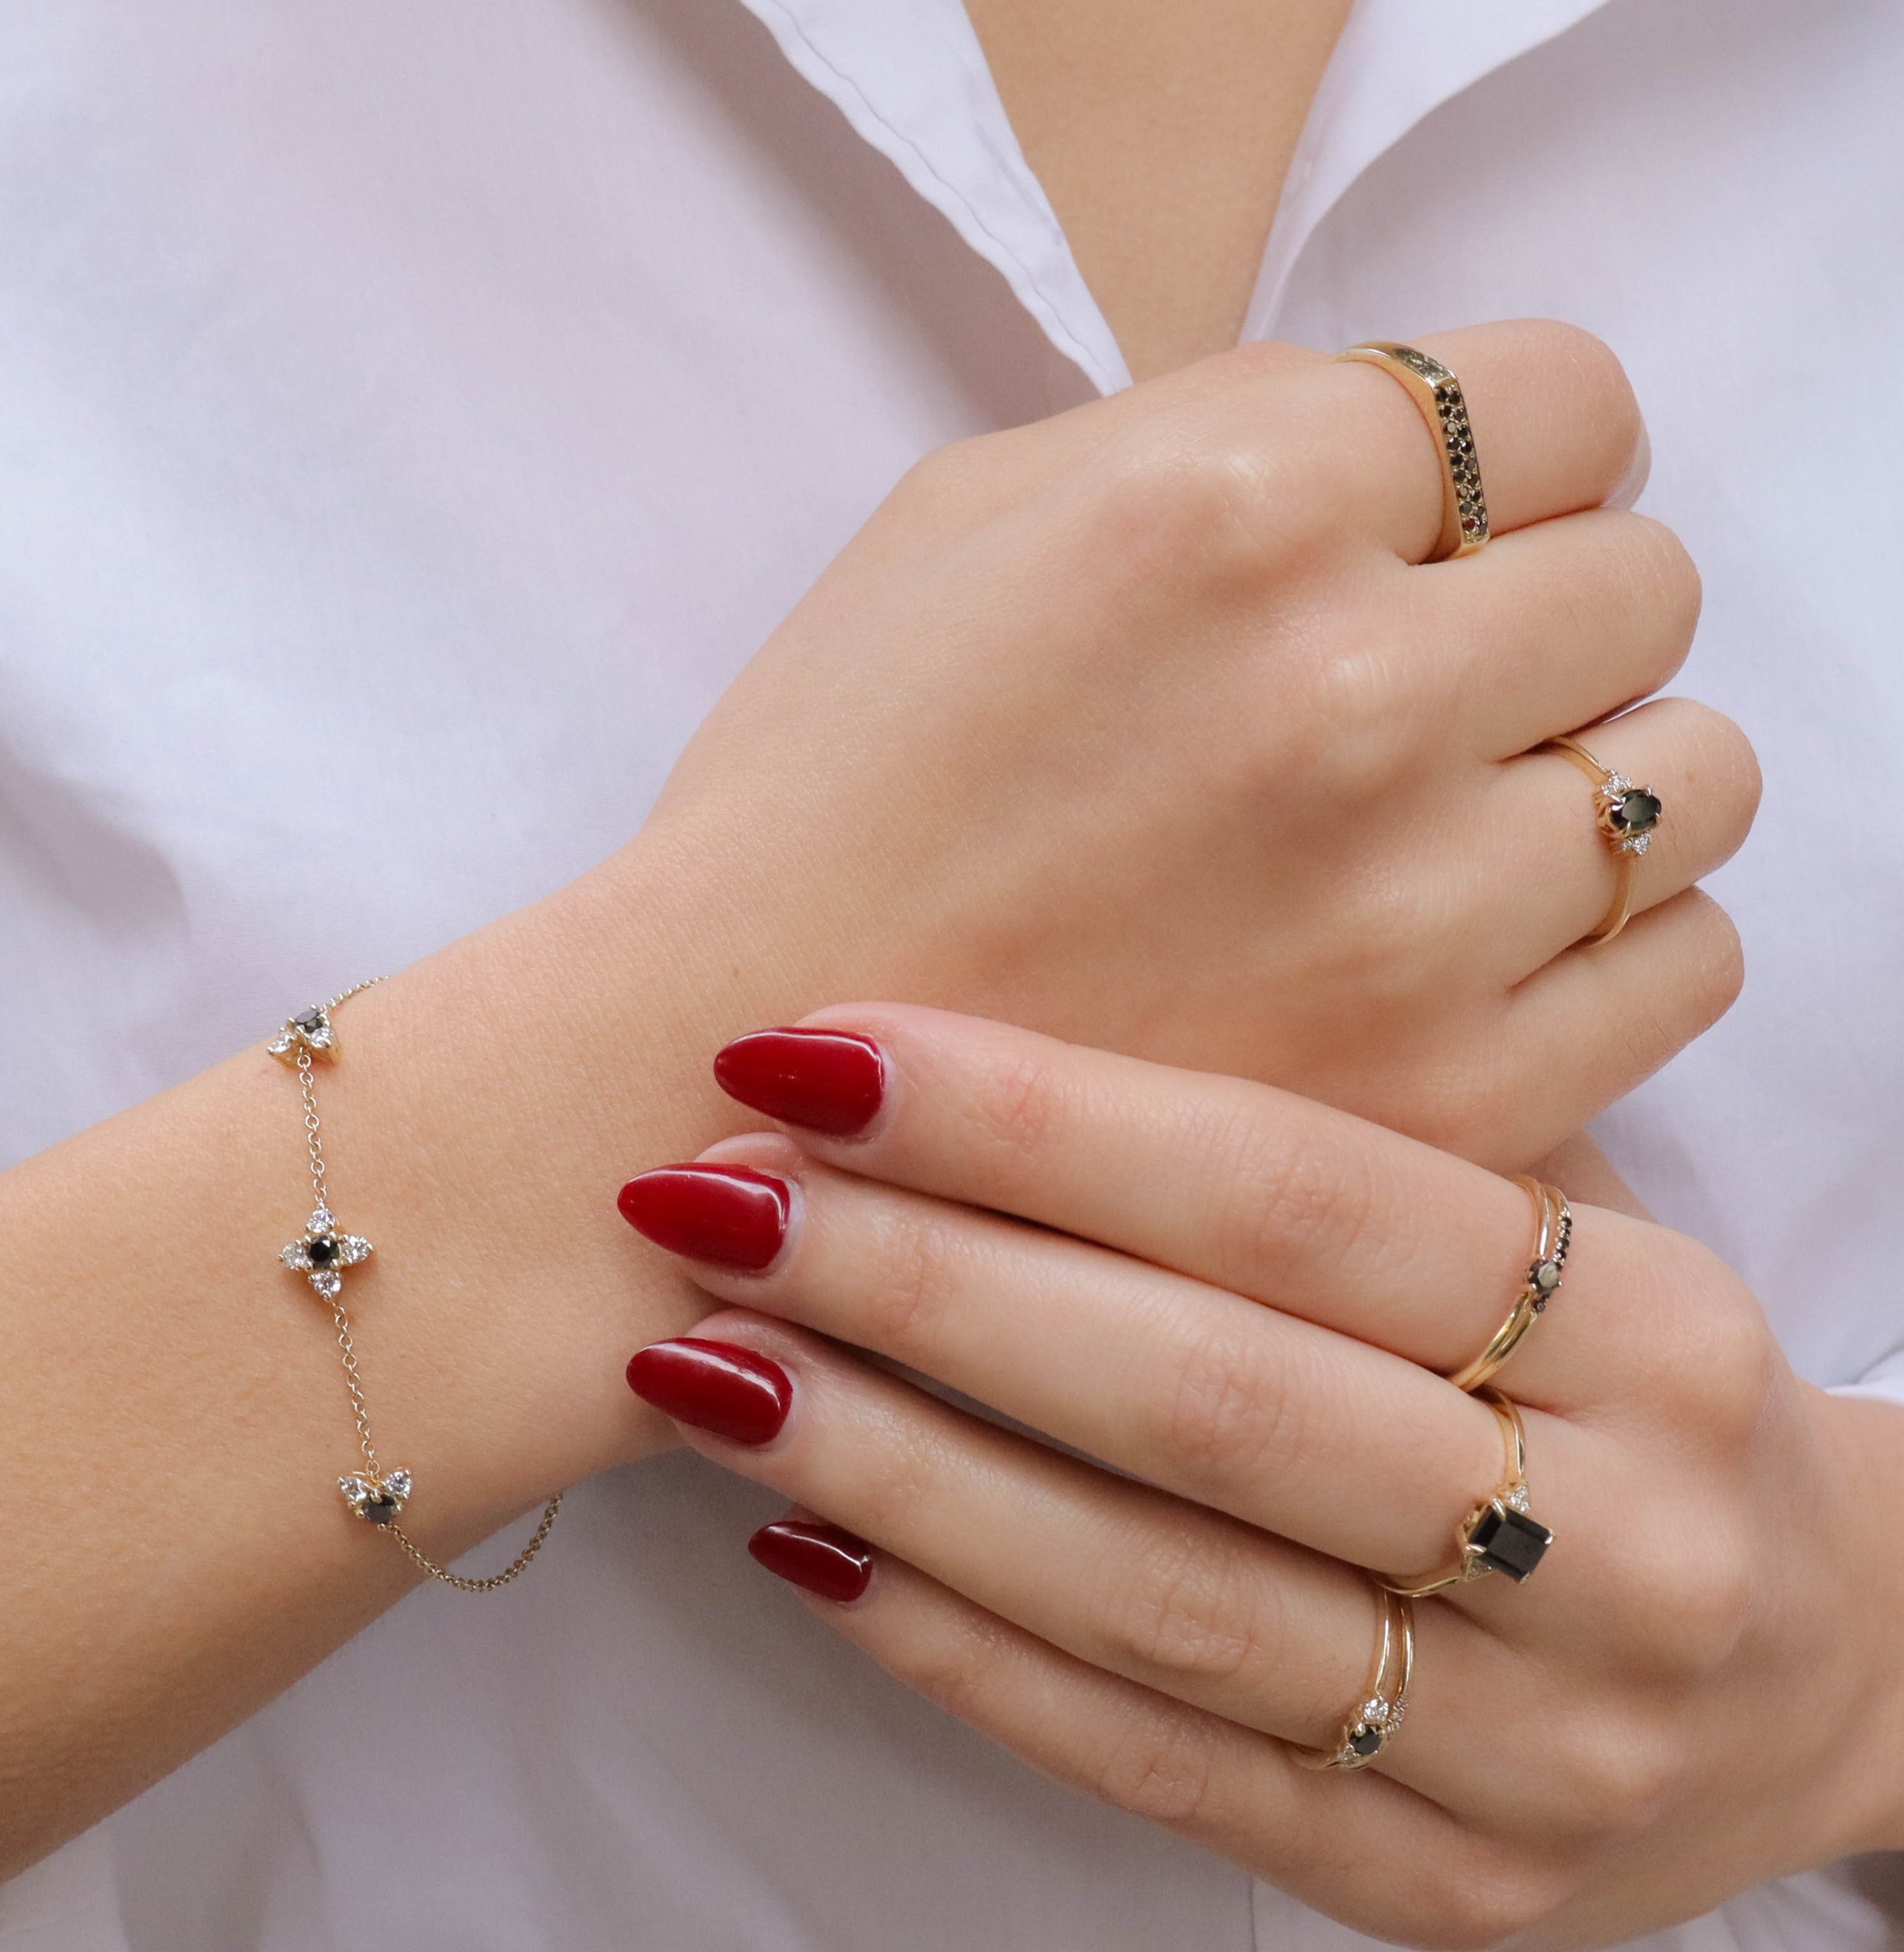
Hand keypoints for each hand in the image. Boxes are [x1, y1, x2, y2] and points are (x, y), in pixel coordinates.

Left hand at [615, 1007, 1903, 1951]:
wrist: (1838, 1677)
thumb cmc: (1626, 1405)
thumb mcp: (1564, 1245)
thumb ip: (1353, 1160)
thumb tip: (994, 1058)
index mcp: (1656, 1335)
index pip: (1298, 1201)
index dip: (1038, 1122)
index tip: (818, 1052)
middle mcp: (1617, 1548)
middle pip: (1207, 1398)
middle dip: (925, 1286)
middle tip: (709, 1195)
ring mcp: (1530, 1747)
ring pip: (1152, 1595)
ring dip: (892, 1467)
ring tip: (697, 1362)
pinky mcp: (1432, 1888)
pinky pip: (1150, 1761)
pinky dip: (953, 1647)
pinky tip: (797, 1540)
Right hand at [621, 320, 1753, 1169]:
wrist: (715, 1069)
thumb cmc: (830, 791)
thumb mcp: (967, 521)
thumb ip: (1218, 438)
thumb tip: (1401, 449)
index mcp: (1224, 506)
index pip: (1567, 399)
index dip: (1509, 465)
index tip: (1443, 535)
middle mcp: (1349, 693)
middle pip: (1644, 583)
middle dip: (1544, 620)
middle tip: (1417, 695)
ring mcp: (1413, 913)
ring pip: (1690, 779)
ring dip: (1592, 783)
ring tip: (1451, 832)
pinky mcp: (1446, 1097)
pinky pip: (1679, 962)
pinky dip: (1612, 942)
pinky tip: (1476, 951)